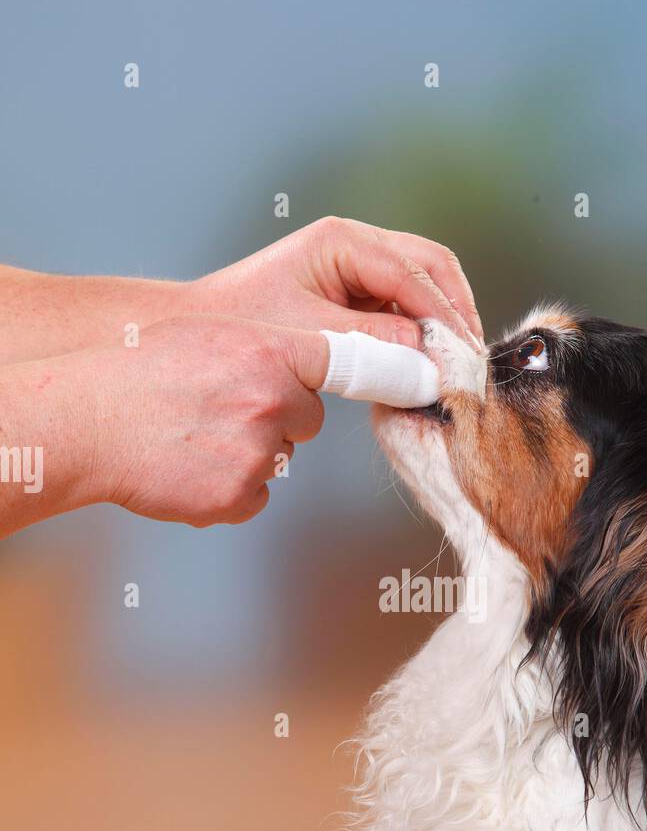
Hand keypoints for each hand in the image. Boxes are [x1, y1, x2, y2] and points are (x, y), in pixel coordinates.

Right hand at [92, 315, 328, 525]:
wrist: (90, 423)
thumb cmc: (140, 373)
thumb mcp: (206, 334)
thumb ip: (262, 348)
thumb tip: (299, 368)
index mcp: (268, 352)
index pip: (339, 362)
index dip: (345, 373)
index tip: (374, 379)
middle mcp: (272, 401)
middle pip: (309, 419)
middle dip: (280, 420)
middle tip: (225, 412)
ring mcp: (257, 452)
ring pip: (278, 459)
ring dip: (250, 455)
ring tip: (195, 438)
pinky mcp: (238, 496)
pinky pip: (255, 495)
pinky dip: (230, 490)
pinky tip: (191, 468)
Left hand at [192, 216, 483, 349]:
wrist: (202, 329)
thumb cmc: (244, 325)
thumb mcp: (311, 336)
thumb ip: (372, 343)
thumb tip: (427, 361)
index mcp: (342, 241)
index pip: (415, 272)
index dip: (446, 316)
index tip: (463, 358)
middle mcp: (357, 244)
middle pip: (433, 266)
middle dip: (456, 312)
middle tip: (471, 361)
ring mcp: (360, 265)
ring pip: (426, 284)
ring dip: (444, 322)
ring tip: (456, 366)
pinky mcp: (358, 292)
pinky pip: (406, 305)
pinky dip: (424, 332)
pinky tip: (429, 363)